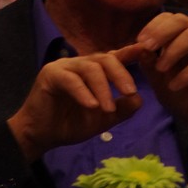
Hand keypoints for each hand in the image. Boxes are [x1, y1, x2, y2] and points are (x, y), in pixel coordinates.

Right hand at [7, 51, 142, 161]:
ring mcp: (63, 66)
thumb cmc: (70, 124)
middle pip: (105, 59)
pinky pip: (71, 80)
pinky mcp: (50, 74)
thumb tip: (139, 99)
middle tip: (130, 92)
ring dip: (102, 88)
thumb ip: (121, 110)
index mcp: (92, 70)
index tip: (146, 51)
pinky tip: (92, 106)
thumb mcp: (102, 119)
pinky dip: (84, 93)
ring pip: (90, 68)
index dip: (129, 52)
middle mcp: (79, 64)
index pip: (113, 57)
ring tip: (108, 109)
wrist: (42, 136)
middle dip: (120, 74)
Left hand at [134, 12, 187, 141]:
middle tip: (147, 46)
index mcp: (182, 36)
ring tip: (160, 69)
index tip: (139, 40)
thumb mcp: (156, 78)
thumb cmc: (177, 93)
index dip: (154, 25)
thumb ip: (148, 62)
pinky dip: (185, 74)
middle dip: (162, 31)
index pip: (170, 18)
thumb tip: (138, 47)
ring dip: (173, 51)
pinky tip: (174, 86)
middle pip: (183, 20)